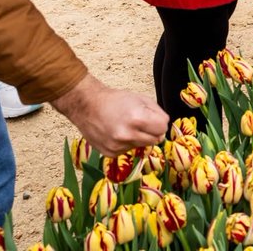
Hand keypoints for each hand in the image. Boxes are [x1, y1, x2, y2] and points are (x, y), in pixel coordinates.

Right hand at [51, 75, 168, 156]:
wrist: (87, 106)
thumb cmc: (115, 100)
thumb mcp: (141, 99)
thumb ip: (157, 113)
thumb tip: (164, 127)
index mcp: (137, 118)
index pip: (163, 128)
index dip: (160, 122)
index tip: (154, 119)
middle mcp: (127, 135)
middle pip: (155, 140)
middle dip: (153, 132)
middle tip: (142, 123)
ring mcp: (118, 146)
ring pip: (142, 145)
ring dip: (139, 137)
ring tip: (127, 126)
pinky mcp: (110, 153)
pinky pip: (128, 150)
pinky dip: (127, 143)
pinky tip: (117, 132)